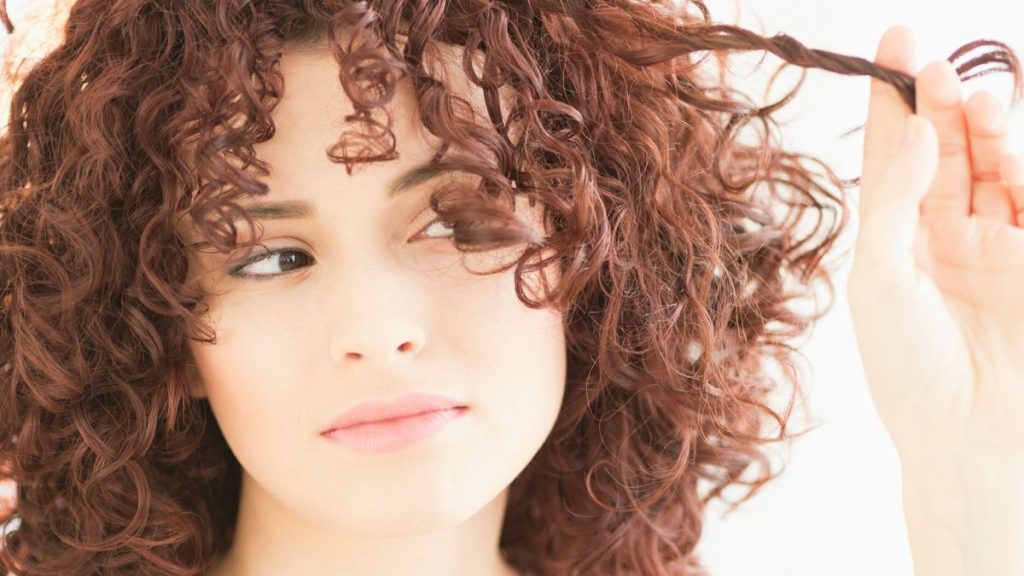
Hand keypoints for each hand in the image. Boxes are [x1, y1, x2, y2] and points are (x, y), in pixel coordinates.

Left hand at [847, 25, 1023, 575]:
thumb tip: (909, 131)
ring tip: (973, 91)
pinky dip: (1020, 167)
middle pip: (945, 151)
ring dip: (985, 124)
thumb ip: (893, 202)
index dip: (893, 102)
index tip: (892, 44)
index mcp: (896, 244)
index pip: (894, 158)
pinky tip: (1004, 143)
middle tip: (929, 58)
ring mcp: (997, 247)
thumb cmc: (911, 370)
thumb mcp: (881, 280)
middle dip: (939, 101)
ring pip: (994, 166)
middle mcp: (944, 239)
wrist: (975, 441)